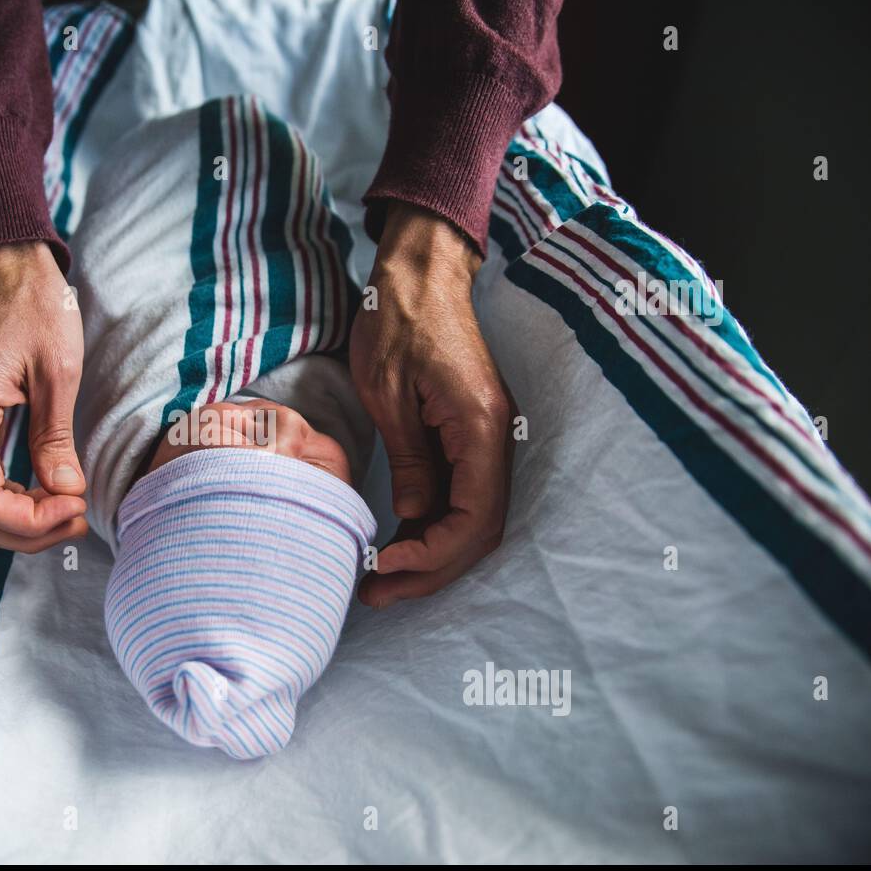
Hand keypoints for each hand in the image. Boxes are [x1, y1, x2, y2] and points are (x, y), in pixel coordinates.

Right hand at [0, 242, 88, 552]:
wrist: (2, 263)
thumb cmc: (34, 304)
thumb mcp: (59, 369)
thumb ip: (56, 437)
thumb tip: (66, 492)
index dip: (26, 521)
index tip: (73, 507)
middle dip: (22, 530)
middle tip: (75, 519)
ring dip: (12, 519)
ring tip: (64, 508)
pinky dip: (1, 498)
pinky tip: (40, 490)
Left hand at [350, 202, 513, 606]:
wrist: (419, 275)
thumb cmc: (397, 321)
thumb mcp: (389, 393)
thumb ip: (411, 461)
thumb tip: (417, 519)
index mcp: (480, 426)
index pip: (473, 518)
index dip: (433, 555)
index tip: (384, 567)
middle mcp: (495, 438)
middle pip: (478, 531)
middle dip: (430, 571)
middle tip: (376, 595)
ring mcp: (484, 439)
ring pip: (470, 519)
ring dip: (430, 556)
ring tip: (380, 582)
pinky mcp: (467, 436)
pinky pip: (460, 496)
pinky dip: (431, 528)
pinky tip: (395, 544)